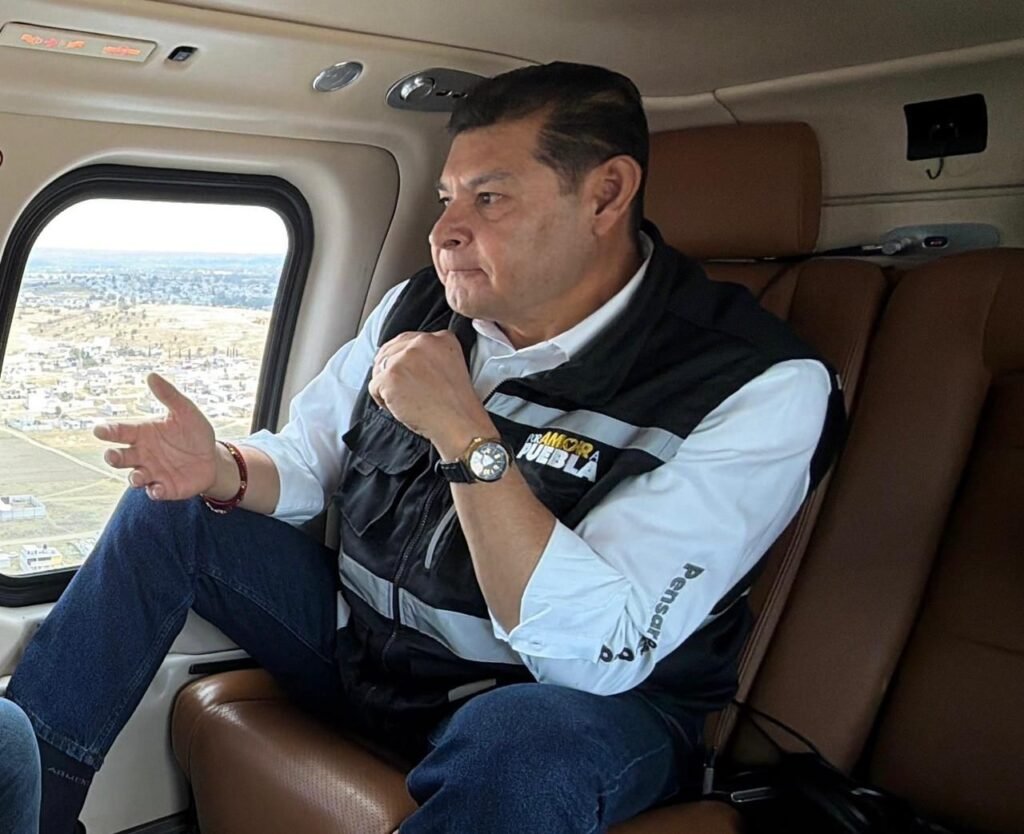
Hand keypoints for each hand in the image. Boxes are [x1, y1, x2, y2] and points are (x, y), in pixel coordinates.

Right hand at [94, 372, 219, 500]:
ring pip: (135, 477)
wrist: (212, 457)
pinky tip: (157, 489)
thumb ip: (169, 396)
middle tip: (112, 455)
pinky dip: (154, 492)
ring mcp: (152, 472)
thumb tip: (151, 375)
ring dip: (134, 478)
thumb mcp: (186, 411)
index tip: (99, 430)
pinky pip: (155, 492)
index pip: (120, 431)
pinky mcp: (165, 488)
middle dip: (114, 457)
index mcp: (142, 433)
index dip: (108, 431)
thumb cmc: (194, 432)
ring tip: (137, 477)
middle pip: (120, 457)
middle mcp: (142, 454)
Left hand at [368, 331, 494, 456]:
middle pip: (389, 351)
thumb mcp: (452, 365)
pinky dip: (382, 401)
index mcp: (440, 338)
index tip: (406, 375)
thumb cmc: (456, 404)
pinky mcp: (391, 376)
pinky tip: (399, 408)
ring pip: (380, 368)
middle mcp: (422, 342)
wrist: (459, 423)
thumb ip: (431, 354)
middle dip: (390, 371)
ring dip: (387, 386)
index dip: (401, 360)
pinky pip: (374, 386)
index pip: (406, 341)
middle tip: (402, 391)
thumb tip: (401, 358)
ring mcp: (404, 358)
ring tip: (404, 401)